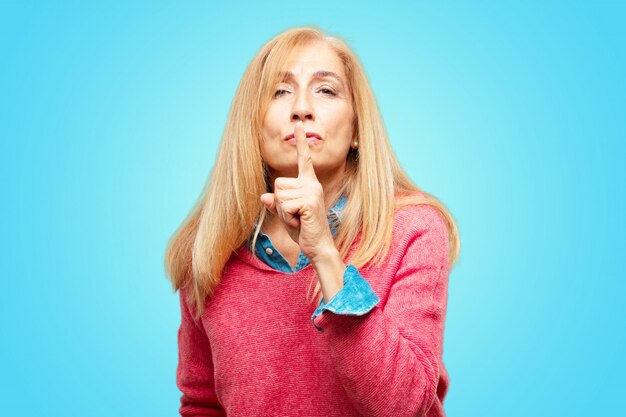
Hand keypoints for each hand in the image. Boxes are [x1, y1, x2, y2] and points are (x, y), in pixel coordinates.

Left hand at [260, 121, 334, 260]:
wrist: (318, 246)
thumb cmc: (303, 230)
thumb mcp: (285, 215)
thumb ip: (275, 204)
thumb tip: (263, 196)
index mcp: (309, 183)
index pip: (304, 159)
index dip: (300, 142)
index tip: (298, 125)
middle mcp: (311, 184)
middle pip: (278, 184)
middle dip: (279, 204)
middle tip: (295, 216)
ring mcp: (311, 192)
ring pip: (278, 195)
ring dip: (283, 212)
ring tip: (298, 219)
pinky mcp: (308, 202)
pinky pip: (283, 206)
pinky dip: (287, 218)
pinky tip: (300, 222)